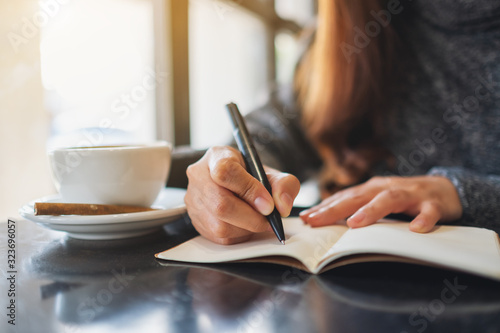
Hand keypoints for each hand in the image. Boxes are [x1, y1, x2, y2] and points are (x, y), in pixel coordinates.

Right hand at [185, 146, 300, 244]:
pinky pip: (220, 238)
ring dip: (247, 228)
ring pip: (220, 226)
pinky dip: (239, 235)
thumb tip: (282, 207)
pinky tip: (246, 225)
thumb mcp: (269, 172)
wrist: (229, 183)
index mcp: (217, 157)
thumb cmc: (248, 175)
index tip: (268, 204)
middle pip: (221, 204)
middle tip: (269, 219)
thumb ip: (283, 184)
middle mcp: (199, 177)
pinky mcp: (196, 221)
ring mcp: (194, 201)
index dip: (249, 190)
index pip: (226, 172)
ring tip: (257, 220)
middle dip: (252, 217)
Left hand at [300, 176, 462, 231]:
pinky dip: (423, 219)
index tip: (305, 218)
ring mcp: (411, 194)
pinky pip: (429, 211)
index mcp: (372, 189)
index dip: (324, 207)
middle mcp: (387, 188)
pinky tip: (416, 228)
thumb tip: (327, 220)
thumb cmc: (404, 198)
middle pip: (358, 197)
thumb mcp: (378, 200)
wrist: (444, 189)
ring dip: (371, 210)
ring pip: (389, 199)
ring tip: (356, 223)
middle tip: (316, 221)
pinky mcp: (434, 203)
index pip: (344, 198)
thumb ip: (357, 208)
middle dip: (335, 208)